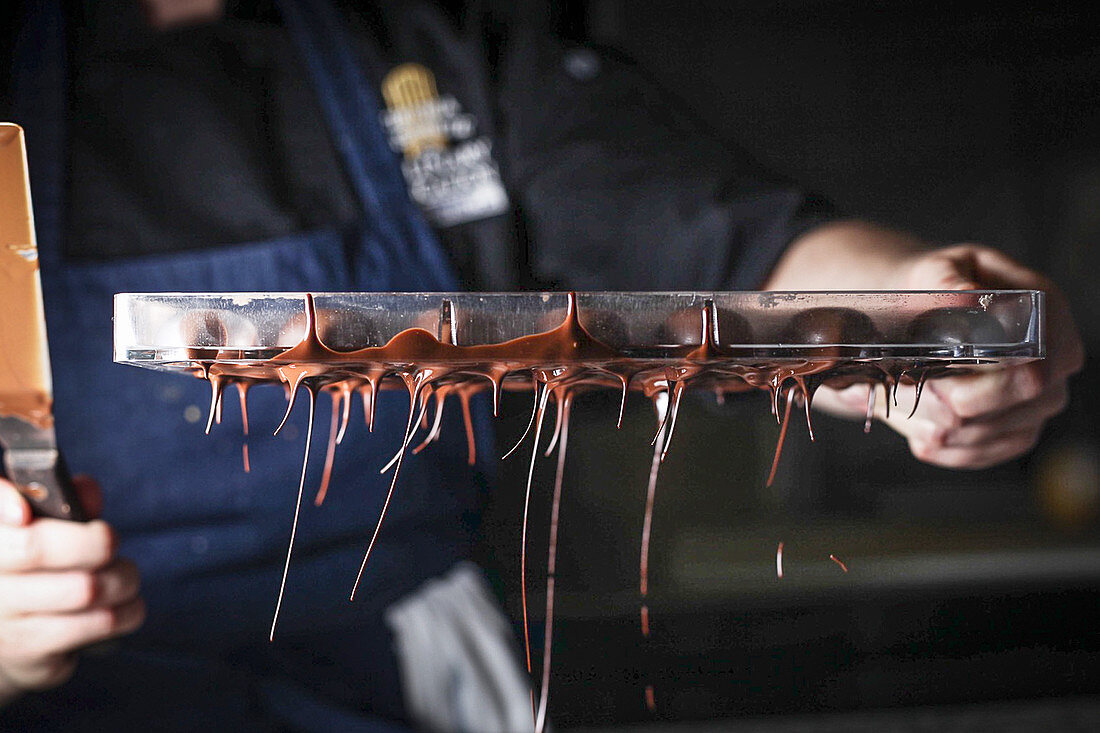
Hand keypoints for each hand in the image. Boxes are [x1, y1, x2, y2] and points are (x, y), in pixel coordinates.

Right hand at [0, 477, 144, 706]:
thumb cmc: (36, 569)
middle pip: (37, 548)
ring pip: (81, 589)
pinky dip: (127, 611)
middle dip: (95, 540)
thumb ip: (65, 502)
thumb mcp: (46, 528)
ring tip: (125, 577)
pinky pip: (97, 626)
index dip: (2, 504)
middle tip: (112, 546)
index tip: (23, 514)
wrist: (12, 637)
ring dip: (122, 579)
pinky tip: (124, 606)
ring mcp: (2, 623)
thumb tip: (87, 494)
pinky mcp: (30, 655)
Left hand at [815, 244, 1084, 468]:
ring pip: (992, 435)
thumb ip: (947, 281)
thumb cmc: (932, 289)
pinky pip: (980, 455)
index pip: (1038, 367)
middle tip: (902, 389)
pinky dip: (941, 447)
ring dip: (937, 426)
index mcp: (1047, 315)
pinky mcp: (1014, 431)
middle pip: (1019, 406)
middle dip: (953, 406)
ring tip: (898, 400)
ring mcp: (1038, 402)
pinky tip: (915, 427)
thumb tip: (967, 296)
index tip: (933, 378)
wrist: (918, 315)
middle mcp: (1054, 362)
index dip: (988, 384)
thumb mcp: (934, 272)